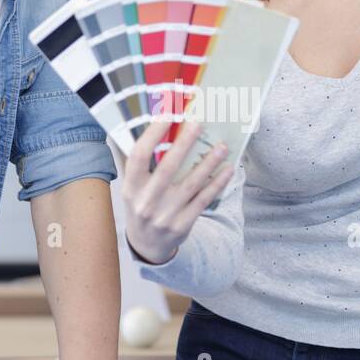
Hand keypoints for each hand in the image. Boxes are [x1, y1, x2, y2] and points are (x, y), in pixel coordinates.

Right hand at [120, 118, 232, 264]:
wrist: (147, 245)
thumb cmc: (141, 204)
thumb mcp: (132, 187)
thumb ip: (138, 162)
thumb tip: (148, 126)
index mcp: (131, 187)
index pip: (139, 156)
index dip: (152, 134)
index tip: (167, 114)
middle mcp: (146, 201)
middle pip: (168, 168)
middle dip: (184, 144)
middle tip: (199, 123)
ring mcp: (165, 214)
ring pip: (191, 184)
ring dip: (209, 163)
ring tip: (222, 146)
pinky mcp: (182, 225)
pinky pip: (203, 200)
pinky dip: (217, 184)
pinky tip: (228, 169)